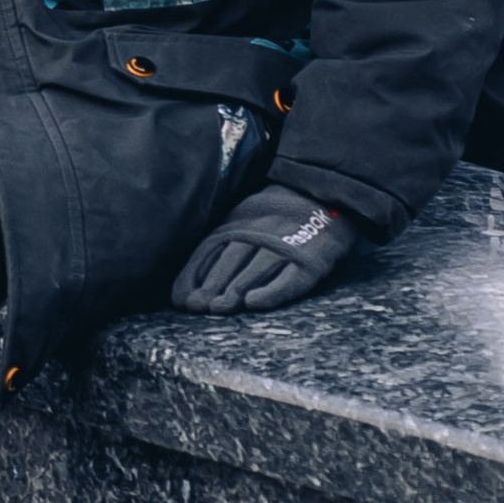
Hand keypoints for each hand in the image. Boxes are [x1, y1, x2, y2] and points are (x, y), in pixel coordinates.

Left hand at [171, 183, 358, 314]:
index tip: (181, 300)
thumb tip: (184, 290)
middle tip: (198, 307)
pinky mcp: (309, 262)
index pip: (210, 251)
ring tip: (219, 308)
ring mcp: (285, 246)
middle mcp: (259, 233)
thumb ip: (216, 250)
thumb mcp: (242, 222)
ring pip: (257, 268)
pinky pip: (289, 278)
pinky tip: (254, 303)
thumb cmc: (273, 219)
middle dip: (213, 284)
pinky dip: (271, 291)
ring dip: (236, 288)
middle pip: (231, 260)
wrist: (322, 194)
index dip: (194, 276)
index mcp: (237, 224)